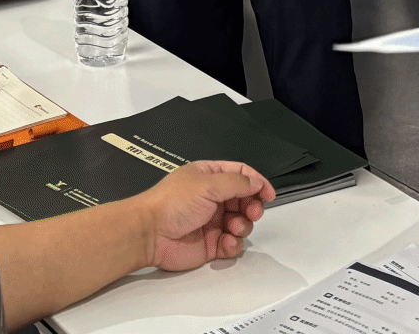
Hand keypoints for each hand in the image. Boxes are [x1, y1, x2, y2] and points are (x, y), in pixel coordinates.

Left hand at [137, 161, 273, 270]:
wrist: (150, 234)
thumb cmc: (170, 204)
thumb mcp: (207, 184)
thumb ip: (237, 182)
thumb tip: (256, 182)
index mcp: (209, 177)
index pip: (241, 175)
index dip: (257, 182)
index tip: (268, 194)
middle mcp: (212, 198)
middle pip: (245, 200)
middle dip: (252, 206)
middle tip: (253, 211)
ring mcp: (212, 221)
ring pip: (242, 223)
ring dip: (243, 226)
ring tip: (233, 227)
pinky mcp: (211, 243)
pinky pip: (233, 244)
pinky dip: (234, 244)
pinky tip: (226, 241)